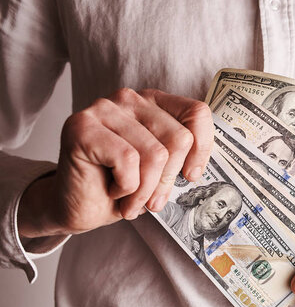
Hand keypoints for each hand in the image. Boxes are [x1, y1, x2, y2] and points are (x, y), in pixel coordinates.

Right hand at [17, 88, 213, 237]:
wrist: (80, 208)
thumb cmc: (122, 187)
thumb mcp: (163, 170)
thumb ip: (182, 156)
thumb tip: (202, 165)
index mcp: (154, 103)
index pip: (197, 113)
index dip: (203, 149)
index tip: (191, 175)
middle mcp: (130, 99)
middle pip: (179, 138)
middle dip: (169, 180)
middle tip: (153, 200)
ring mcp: (103, 108)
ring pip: (155, 154)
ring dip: (146, 191)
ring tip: (132, 201)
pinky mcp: (83, 127)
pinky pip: (127, 160)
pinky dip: (126, 188)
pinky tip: (113, 190)